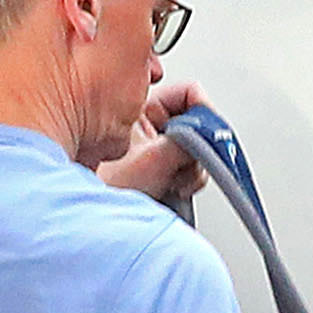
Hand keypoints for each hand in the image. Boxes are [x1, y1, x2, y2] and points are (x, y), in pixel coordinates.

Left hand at [94, 81, 217, 199]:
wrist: (98, 219)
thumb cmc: (107, 188)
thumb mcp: (153, 159)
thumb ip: (188, 141)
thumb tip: (214, 136)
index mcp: (142, 106)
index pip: (188, 93)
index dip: (203, 112)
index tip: (209, 132)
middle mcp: (150, 122)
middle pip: (197, 122)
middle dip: (198, 147)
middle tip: (185, 162)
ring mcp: (156, 145)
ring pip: (197, 147)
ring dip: (193, 168)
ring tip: (174, 181)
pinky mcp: (162, 166)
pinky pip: (191, 166)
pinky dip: (189, 179)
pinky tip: (174, 188)